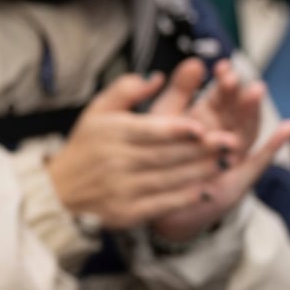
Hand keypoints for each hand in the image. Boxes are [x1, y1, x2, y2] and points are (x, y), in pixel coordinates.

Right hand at [45, 73, 238, 231]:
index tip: (202, 127)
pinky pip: (163, 204)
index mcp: (111, 133)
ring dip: (200, 172)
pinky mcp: (127, 212)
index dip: (178, 129)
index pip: (151, 130)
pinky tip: (205, 190)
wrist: (58, 192)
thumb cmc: (84, 148)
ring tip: (225, 163)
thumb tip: (157, 77)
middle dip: (201, 149)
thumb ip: (125, 91)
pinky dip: (186, 198)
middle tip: (231, 142)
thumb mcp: (96, 112)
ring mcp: (122, 188)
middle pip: (166, 155)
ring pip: (169, 179)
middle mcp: (117, 161)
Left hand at [145, 58, 289, 242]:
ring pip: (247, 131)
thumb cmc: (159, 156)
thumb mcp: (164, 121)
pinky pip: (259, 161)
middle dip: (237, 94)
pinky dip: (274, 145)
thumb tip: (194, 61)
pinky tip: (287, 128)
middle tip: (236, 78)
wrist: (157, 201)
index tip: (222, 67)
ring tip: (257, 91)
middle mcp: (223, 135)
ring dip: (254, 112)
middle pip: (236, 112)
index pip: (218, 98)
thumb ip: (178, 93)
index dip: (222, 83)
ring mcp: (234, 156)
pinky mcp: (239, 178)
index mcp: (205, 120)